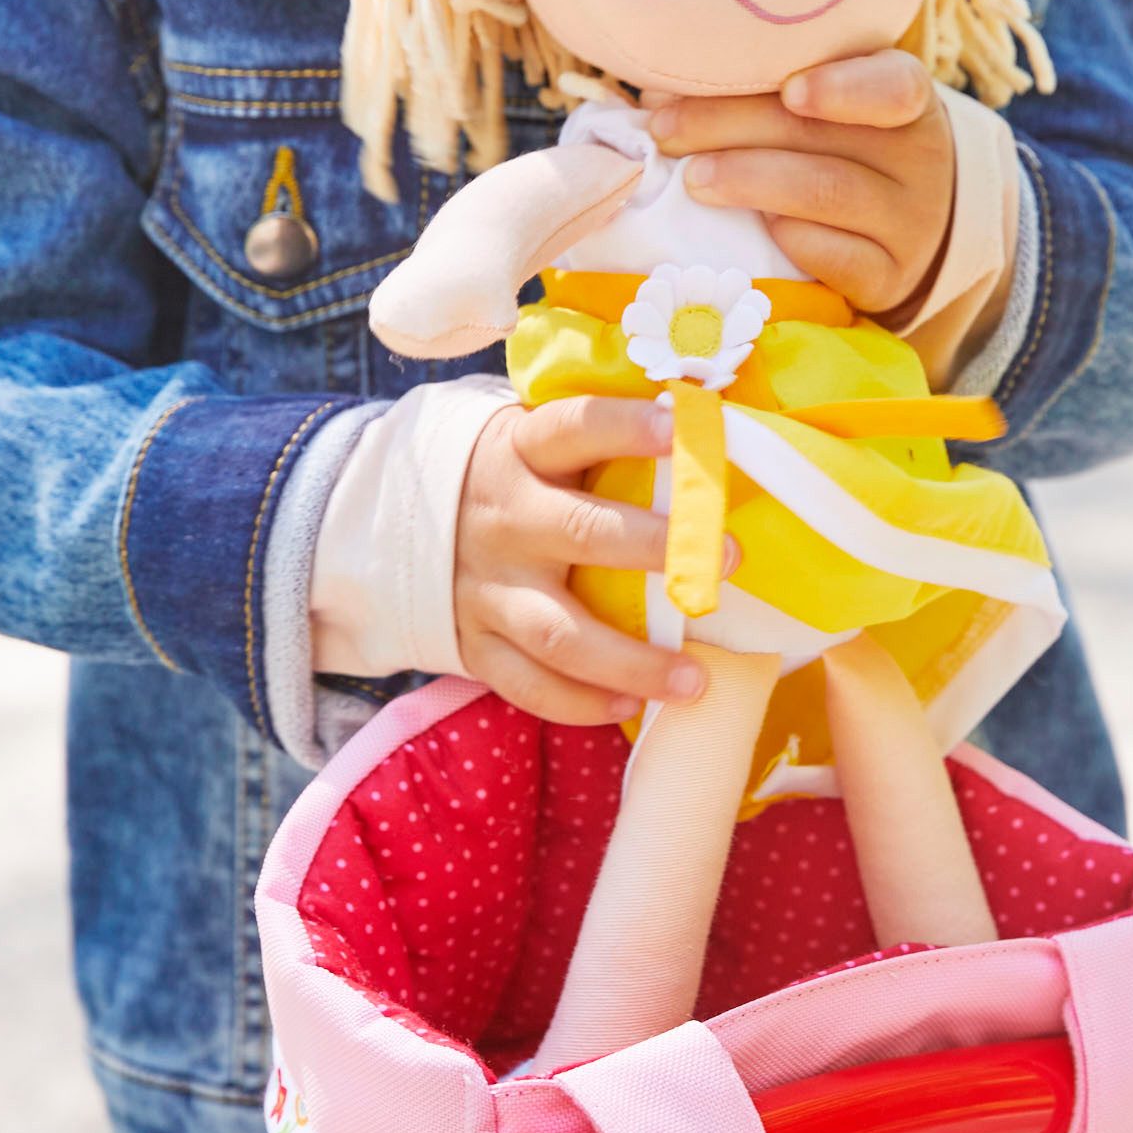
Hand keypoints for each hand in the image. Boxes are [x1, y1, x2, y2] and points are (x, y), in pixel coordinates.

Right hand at [455, 395, 725, 727]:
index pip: (574, 428)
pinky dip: (580, 703)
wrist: (403, 522)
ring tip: (694, 681)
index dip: (625, 426)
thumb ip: (602, 442)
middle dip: (656, 548)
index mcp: (521, 452)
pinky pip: (528, 684)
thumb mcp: (538, 440)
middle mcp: (505, 519)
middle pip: (580, 532)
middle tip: (729, 559)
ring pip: (558, 632)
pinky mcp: (475, 643)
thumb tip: (710, 429)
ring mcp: (487, 588)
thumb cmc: (515, 477)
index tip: (680, 426)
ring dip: (630, 662)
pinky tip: (631, 707)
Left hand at [648, 51, 954, 319]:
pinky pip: (837, 258)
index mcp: (906, 98)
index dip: (842, 87)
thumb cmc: (845, 150)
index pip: (892, 86)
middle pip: (825, 136)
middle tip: (667, 130)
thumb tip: (659, 96)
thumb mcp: (830, 109)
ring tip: (693, 179)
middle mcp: (920, 158)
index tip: (790, 91)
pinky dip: (789, 239)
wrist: (905, 229)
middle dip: (733, 126)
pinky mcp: (889, 277)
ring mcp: (910, 223)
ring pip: (827, 193)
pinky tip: (752, 230)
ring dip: (748, 182)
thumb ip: (765, 92)